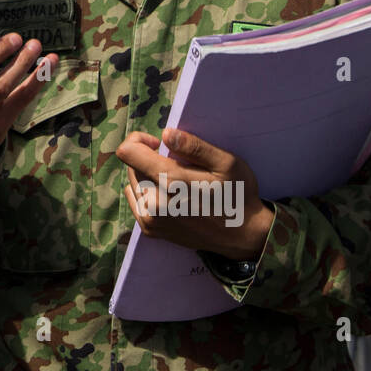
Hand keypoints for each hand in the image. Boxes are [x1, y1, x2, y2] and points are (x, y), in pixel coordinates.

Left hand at [117, 127, 273, 259]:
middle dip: (148, 159)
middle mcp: (154, 202)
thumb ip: (194, 147)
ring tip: (177, 183)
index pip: (128, 151)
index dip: (139, 140)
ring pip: (134, 183)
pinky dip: (148, 194)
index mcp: (170, 181)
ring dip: (148, 177)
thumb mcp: (226, 163)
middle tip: (177, 165)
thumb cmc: (237, 194)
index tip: (157, 143)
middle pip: (131, 166)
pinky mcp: (151, 230)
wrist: (242, 235)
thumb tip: (165, 134)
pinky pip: (136, 201)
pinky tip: (171, 197)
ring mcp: (151, 219)